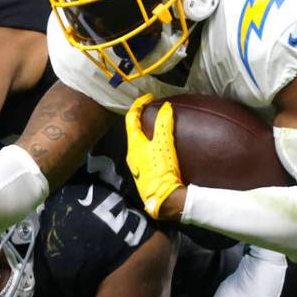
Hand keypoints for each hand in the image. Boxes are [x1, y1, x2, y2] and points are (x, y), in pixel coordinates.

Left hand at [125, 94, 183, 218]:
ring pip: (140, 143)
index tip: (150, 98)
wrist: (163, 199)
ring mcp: (137, 166)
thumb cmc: (160, 170)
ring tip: (161, 127)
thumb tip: (166, 107)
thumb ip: (164, 124)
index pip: (131, 118)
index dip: (139, 105)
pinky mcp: (145, 174)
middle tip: (155, 111)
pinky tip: (164, 148)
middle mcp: (132, 155)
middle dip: (143, 119)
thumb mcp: (164, 144)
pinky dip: (153, 145)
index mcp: (133, 145)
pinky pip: (146, 153)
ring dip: (148, 133)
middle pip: (134, 131)